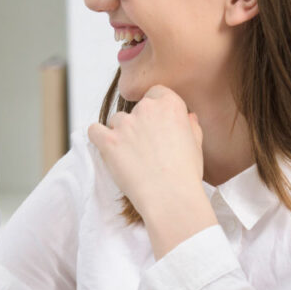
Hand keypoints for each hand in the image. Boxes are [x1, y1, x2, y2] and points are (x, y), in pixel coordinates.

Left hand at [86, 86, 215, 256]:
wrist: (170, 196)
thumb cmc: (186, 173)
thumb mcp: (196, 144)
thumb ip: (190, 125)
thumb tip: (187, 116)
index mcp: (170, 105)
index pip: (156, 92)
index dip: (155, 108)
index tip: (155, 124)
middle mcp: (146, 109)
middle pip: (135, 108)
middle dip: (138, 124)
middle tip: (144, 147)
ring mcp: (125, 124)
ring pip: (115, 120)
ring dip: (119, 133)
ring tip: (129, 156)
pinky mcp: (108, 141)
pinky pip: (94, 130)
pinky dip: (98, 138)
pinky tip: (108, 150)